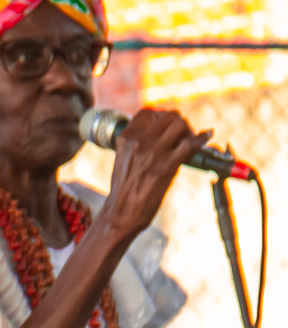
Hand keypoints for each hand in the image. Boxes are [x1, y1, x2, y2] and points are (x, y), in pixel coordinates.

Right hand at [99, 108, 210, 241]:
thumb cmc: (124, 191)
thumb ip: (140, 145)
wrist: (121, 214)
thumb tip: (165, 137)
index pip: (149, 113)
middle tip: (184, 135)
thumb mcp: (126, 160)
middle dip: (180, 123)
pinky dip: (201, 139)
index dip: (163, 117)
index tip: (169, 126)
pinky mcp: (166, 165)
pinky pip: (189, 144)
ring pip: (180, 124)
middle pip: (168, 116)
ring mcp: (153, 152)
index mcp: (125, 138)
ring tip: (191, 141)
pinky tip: (206, 137)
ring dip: (189, 130)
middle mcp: (138, 141)